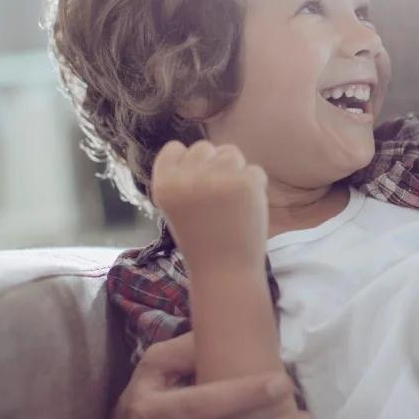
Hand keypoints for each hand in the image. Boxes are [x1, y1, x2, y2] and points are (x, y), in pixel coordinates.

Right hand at [151, 140, 268, 274]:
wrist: (225, 271)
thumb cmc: (201, 239)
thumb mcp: (176, 206)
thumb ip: (184, 177)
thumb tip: (204, 150)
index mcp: (164, 184)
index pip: (174, 149)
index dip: (188, 165)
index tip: (195, 188)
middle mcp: (187, 178)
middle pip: (204, 147)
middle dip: (213, 166)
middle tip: (217, 198)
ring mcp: (217, 178)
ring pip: (231, 153)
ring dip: (235, 172)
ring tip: (231, 202)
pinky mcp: (245, 183)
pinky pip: (254, 169)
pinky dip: (255, 187)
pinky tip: (246, 209)